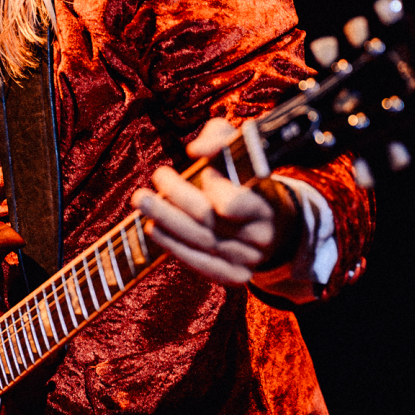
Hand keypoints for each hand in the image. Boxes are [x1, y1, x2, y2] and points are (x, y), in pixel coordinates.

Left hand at [133, 117, 297, 288]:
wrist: (272, 224)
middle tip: (156, 177)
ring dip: (167, 220)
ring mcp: (248, 260)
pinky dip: (175, 247)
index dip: (215, 188)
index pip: (236, 203)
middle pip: (209, 220)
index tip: (203, 170)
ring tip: (142, 201)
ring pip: (200, 242)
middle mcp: (261, 237)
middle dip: (177, 197)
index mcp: (267, 205)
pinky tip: (154, 230)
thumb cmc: (247, 181)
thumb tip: (195, 150)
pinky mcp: (235, 276)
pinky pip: (202, 265)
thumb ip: (220, 138)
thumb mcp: (241, 150)